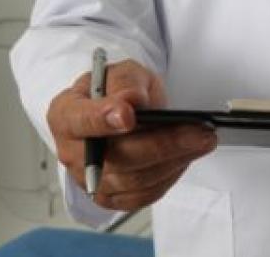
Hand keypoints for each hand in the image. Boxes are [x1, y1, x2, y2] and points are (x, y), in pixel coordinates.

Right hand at [47, 59, 217, 210]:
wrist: (121, 111)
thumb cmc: (117, 91)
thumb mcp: (122, 72)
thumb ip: (125, 82)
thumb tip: (132, 100)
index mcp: (65, 115)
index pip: (81, 121)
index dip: (103, 119)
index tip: (128, 115)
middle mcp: (73, 152)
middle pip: (115, 157)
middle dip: (162, 144)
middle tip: (198, 131)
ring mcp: (92, 179)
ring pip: (135, 180)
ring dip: (174, 160)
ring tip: (203, 140)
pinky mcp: (112, 197)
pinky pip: (143, 195)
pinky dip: (169, 176)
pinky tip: (187, 157)